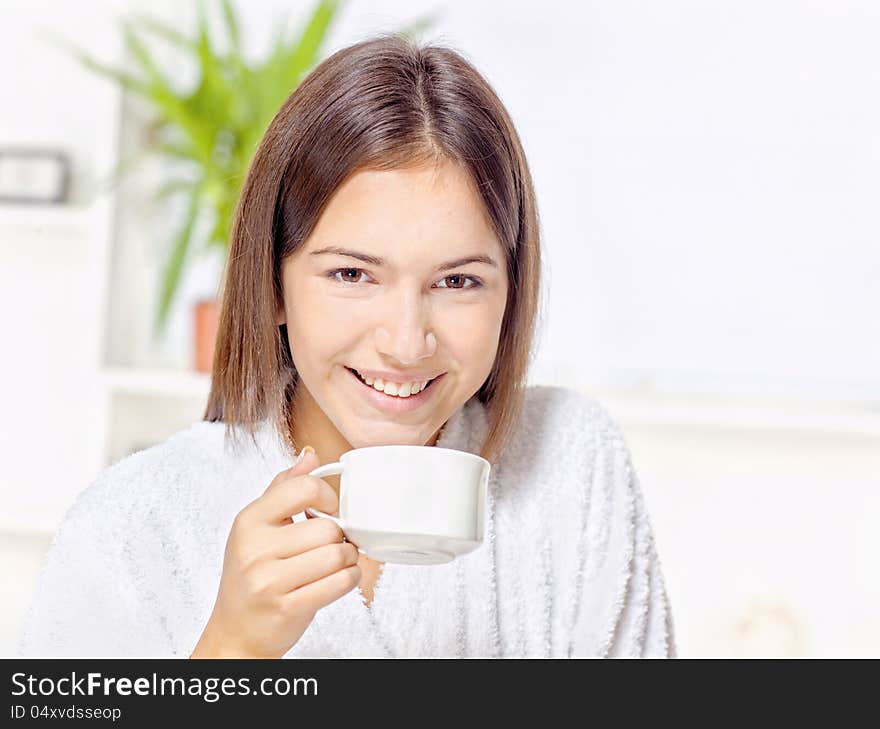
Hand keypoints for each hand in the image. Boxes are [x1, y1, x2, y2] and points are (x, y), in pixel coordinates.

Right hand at [191, 448, 360, 657]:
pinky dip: (349, 579)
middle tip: (334, 545)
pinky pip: (340, 583)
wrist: (236, 632)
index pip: (303, 488)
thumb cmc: (253, 576)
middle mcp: (255, 547)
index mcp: (249, 520)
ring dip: (349, 560)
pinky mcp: (287, 608)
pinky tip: (339, 579)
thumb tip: (310, 456)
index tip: (329, 510)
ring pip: (338, 555)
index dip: (328, 497)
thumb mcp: (258, 527)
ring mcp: (269, 580)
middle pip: (328, 527)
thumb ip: (283, 488)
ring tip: (337, 563)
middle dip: (341, 537)